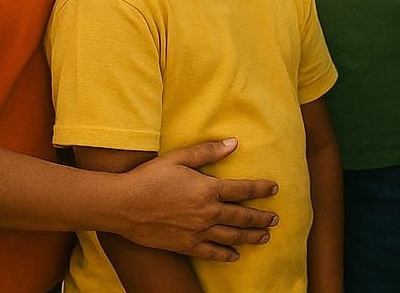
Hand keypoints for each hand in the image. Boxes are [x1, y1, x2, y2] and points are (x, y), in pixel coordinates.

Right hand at [116, 139, 279, 260]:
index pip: (244, 190)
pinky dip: (226, 255)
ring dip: (251, 237)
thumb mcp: (179, 158)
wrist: (123, 206)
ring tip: (265, 236)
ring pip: (232, 236)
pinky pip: (211, 253)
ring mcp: (197, 231)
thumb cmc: (149, 177)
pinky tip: (235, 256)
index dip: (262, 189)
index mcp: (208, 189)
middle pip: (242, 216)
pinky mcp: (185, 245)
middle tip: (276, 218)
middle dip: (262, 217)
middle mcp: (207, 213)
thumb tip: (234, 143)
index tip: (274, 188)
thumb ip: (208, 151)